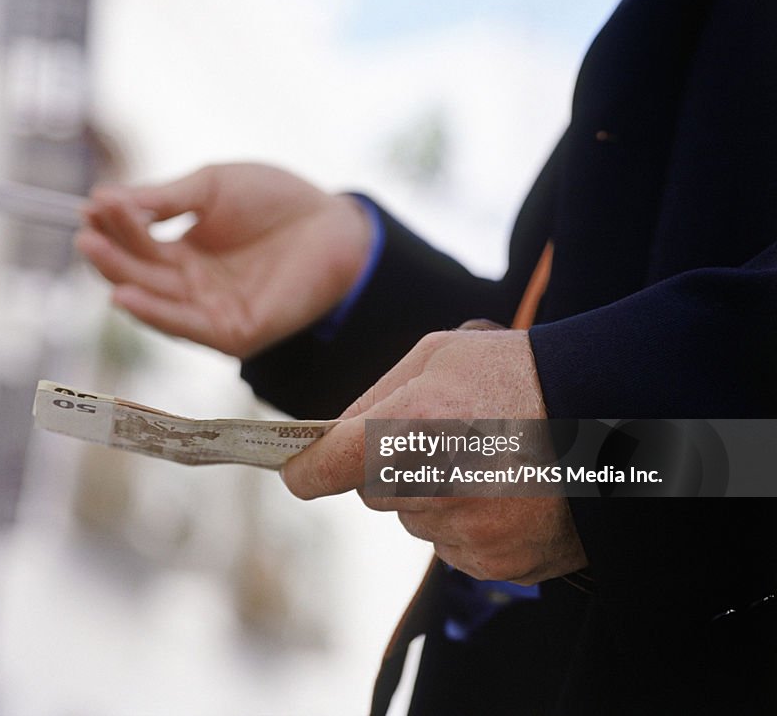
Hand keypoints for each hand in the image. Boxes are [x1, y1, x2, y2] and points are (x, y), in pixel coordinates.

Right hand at [75, 163, 372, 357]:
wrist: (336, 225)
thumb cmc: (276, 201)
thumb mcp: (212, 188)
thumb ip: (164, 199)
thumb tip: (103, 198)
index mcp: (184, 250)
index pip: (137, 241)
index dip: (114, 224)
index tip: (91, 204)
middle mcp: (191, 285)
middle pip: (139, 273)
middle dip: (111, 251)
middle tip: (85, 231)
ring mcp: (209, 310)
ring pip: (154, 299)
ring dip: (121, 279)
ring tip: (92, 251)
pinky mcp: (231, 333)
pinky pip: (185, 326)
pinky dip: (154, 313)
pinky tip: (125, 295)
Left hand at [281, 329, 587, 584]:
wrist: (617, 411)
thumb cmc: (520, 370)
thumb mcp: (439, 354)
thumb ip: (375, 397)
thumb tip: (333, 439)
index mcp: (405, 430)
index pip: (323, 470)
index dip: (308, 469)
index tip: (300, 471)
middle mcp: (429, 489)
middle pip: (375, 494)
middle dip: (392, 471)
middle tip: (441, 437)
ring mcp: (465, 533)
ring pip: (420, 521)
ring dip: (435, 498)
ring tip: (489, 459)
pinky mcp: (497, 563)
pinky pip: (457, 547)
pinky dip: (472, 524)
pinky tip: (510, 490)